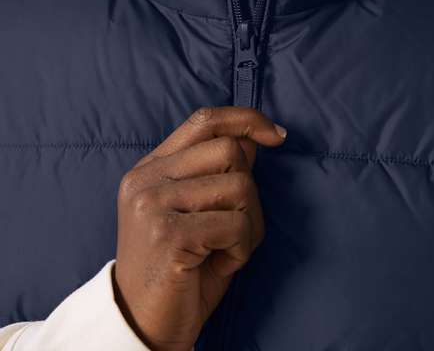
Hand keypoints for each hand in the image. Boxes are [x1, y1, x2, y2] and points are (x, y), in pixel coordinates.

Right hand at [112, 105, 286, 350]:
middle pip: (229, 150)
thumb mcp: (199, 211)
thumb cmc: (180, 268)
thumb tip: (254, 137)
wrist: (144, 326)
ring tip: (226, 249)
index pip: (204, 120)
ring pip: (239, 185)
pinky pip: (236, 224)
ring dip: (249, 223)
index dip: (246, 119)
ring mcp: (153, 204)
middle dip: (249, 190)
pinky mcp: (168, 234)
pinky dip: (242, 248)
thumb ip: (219, 171)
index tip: (277, 135)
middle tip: (235, 228)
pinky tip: (221, 263)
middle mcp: (146, 179)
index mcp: (151, 168)